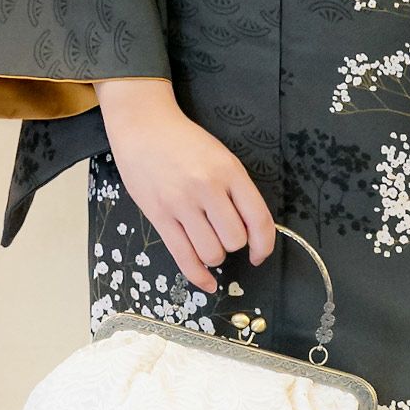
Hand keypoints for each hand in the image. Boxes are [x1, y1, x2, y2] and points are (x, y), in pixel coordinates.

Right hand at [95, 79, 276, 294]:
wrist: (145, 126)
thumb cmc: (185, 141)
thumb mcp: (221, 156)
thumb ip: (236, 189)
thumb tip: (252, 229)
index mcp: (229, 170)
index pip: (258, 218)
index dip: (265, 244)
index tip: (261, 253)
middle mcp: (207, 188)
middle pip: (235, 240)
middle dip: (235, 245)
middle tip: (225, 233)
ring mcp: (181, 203)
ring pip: (212, 253)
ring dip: (216, 256)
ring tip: (209, 241)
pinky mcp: (160, 216)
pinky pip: (184, 258)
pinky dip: (199, 277)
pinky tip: (207, 283)